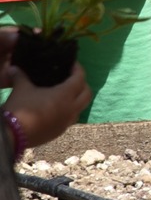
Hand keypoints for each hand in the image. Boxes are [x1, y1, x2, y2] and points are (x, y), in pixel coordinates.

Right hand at [0, 30, 91, 147]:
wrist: (13, 135)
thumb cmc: (21, 108)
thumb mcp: (21, 89)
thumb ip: (20, 76)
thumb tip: (13, 67)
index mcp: (65, 95)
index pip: (80, 78)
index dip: (78, 69)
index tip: (73, 64)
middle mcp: (71, 108)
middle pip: (87, 94)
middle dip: (83, 85)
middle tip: (73, 79)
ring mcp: (67, 122)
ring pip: (81, 108)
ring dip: (78, 100)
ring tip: (67, 94)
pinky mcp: (60, 132)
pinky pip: (71, 119)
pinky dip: (69, 112)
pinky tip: (58, 109)